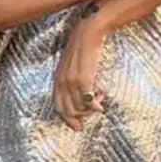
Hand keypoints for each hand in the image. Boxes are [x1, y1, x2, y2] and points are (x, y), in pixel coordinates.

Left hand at [53, 17, 107, 131]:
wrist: (88, 33)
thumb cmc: (82, 48)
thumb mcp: (71, 65)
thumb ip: (71, 80)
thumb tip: (81, 97)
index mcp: (57, 79)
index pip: (58, 107)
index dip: (68, 119)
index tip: (78, 127)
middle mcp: (61, 82)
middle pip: (68, 111)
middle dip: (82, 116)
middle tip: (95, 110)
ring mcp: (71, 82)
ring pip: (80, 108)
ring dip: (92, 107)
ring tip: (101, 93)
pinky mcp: (83, 80)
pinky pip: (89, 101)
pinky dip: (97, 103)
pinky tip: (103, 93)